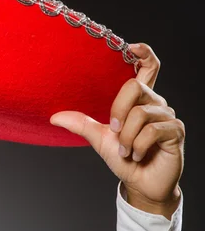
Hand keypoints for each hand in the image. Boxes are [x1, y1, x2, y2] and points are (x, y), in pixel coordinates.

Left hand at [50, 43, 184, 216]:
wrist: (140, 184)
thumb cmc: (123, 158)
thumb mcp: (99, 138)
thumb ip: (81, 124)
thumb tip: (54, 117)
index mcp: (139, 100)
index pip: (147, 68)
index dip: (143, 53)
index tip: (130, 46)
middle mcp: (156, 103)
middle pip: (134, 87)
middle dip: (117, 112)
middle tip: (113, 132)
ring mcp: (168, 116)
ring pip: (139, 113)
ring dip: (126, 137)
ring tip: (126, 151)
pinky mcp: (175, 131)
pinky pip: (151, 130)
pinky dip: (137, 146)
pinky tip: (136, 155)